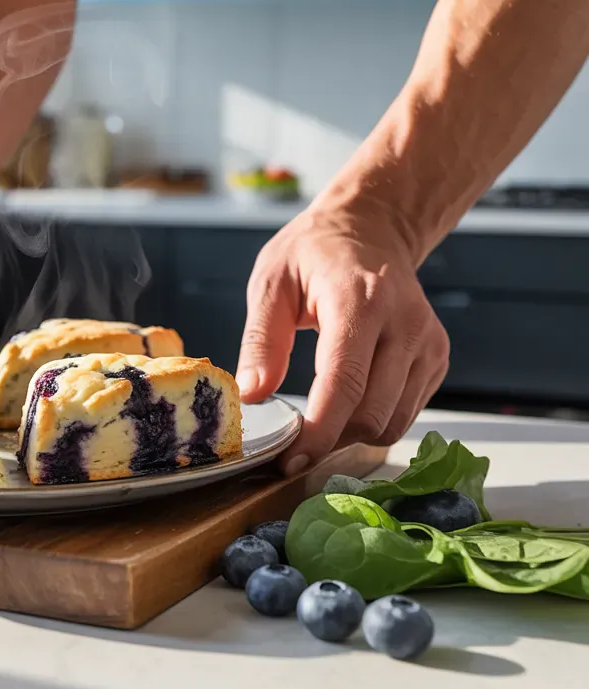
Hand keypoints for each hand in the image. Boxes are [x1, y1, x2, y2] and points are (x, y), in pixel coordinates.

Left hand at [237, 202, 449, 474]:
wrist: (370, 228)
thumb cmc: (315, 252)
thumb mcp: (271, 282)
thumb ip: (261, 341)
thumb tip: (252, 395)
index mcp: (360, 301)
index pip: (345, 384)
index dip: (319, 432)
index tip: (291, 459)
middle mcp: (405, 324)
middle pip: (374, 414)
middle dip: (332, 439)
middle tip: (296, 440)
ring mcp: (428, 342)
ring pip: (394, 422)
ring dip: (353, 435)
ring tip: (320, 417)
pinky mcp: (437, 358)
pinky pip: (407, 412)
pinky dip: (375, 419)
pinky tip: (349, 399)